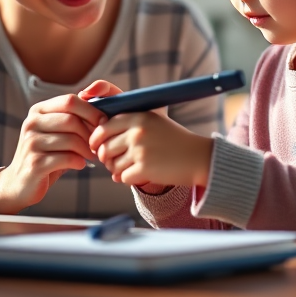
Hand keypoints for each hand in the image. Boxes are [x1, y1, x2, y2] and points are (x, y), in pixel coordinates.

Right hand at [0, 93, 103, 213]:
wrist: (20, 183)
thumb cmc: (47, 155)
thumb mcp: (56, 132)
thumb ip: (73, 119)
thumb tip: (103, 112)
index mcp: (38, 111)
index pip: (70, 101)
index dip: (91, 110)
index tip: (104, 123)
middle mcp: (31, 123)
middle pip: (71, 120)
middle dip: (90, 133)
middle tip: (98, 144)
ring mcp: (31, 143)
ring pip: (71, 140)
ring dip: (87, 150)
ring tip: (91, 156)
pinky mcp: (34, 164)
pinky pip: (66, 158)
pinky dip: (78, 162)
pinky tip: (80, 164)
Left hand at [88, 103, 213, 189]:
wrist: (198, 157)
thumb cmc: (175, 140)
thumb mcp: (153, 121)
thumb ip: (128, 123)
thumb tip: (98, 133)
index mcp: (138, 117)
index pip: (104, 127)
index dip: (97, 139)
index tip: (98, 146)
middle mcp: (137, 132)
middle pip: (105, 148)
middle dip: (106, 158)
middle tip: (112, 162)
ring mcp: (140, 150)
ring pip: (112, 165)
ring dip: (118, 170)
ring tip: (131, 168)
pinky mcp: (144, 168)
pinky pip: (122, 177)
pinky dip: (128, 179)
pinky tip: (139, 175)